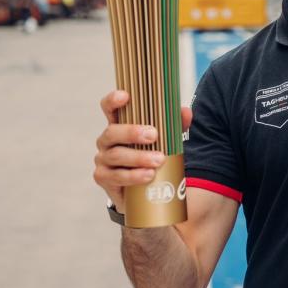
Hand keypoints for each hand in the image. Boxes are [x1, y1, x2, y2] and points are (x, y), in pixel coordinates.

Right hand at [94, 90, 192, 213]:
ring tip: (158, 160)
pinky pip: (117, 176)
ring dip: (139, 157)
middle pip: (112, 132)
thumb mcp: (163, 140)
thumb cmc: (149, 157)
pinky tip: (148, 175)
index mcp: (119, 125)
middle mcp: (107, 140)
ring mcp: (103, 159)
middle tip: (153, 135)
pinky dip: (134, 176)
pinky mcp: (103, 178)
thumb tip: (185, 112)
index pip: (109, 108)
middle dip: (132, 132)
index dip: (113, 100)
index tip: (125, 96)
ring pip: (116, 155)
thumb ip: (174, 125)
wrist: (142, 192)